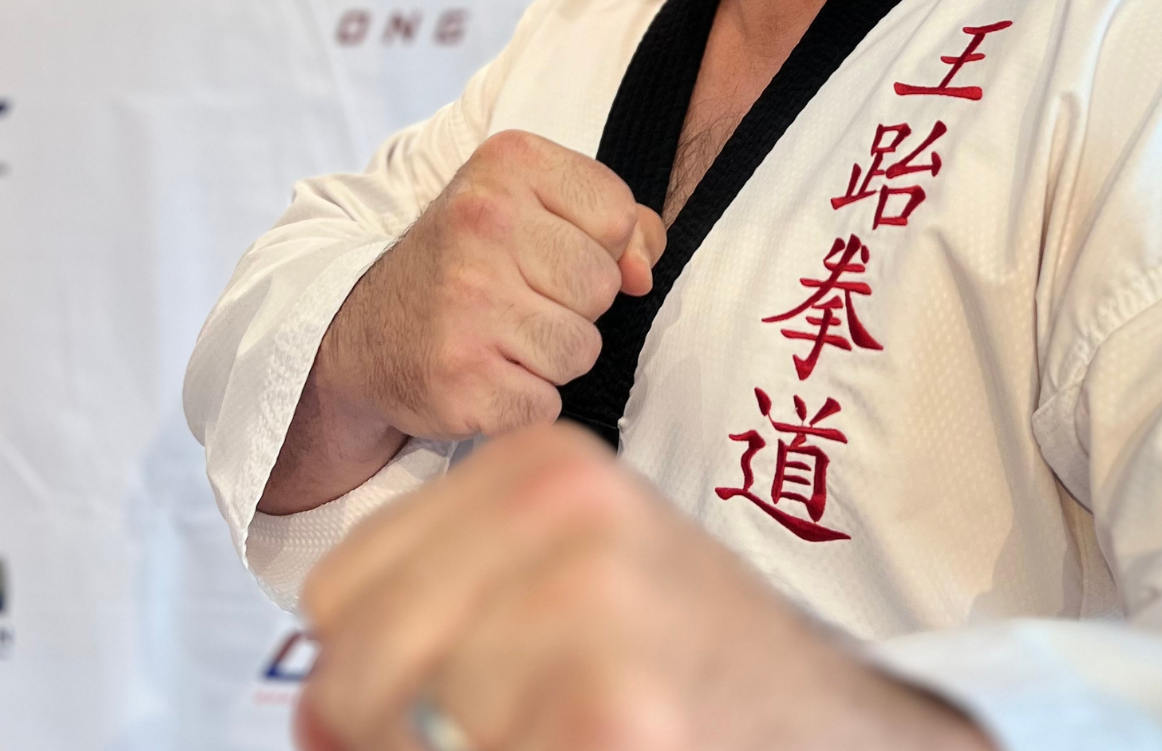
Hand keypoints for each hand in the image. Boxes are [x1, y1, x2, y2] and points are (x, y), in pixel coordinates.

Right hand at [260, 132, 666, 513]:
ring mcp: (466, 301)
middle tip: (517, 298)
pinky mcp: (458, 379)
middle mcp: (482, 221)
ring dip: (551, 357)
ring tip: (501, 336)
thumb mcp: (535, 206)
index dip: (597, 245)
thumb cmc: (470, 262)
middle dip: (574, 304)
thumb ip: (618, 222)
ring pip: (581, 349)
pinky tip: (485, 376)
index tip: (544, 250)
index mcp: (508, 162)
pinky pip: (546, 405)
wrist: (360, 330)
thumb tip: (642, 273)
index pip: (617, 214)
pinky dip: (523, 403)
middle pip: (602, 285)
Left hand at [294, 424, 991, 750]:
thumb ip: (440, 606)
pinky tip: (599, 742)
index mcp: (540, 463)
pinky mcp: (615, 712)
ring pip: (403, 732)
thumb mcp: (563, 581)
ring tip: (568, 728)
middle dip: (391, 733)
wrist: (828, 723)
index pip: (340, 588)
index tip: (433, 703)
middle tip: (501, 728)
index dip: (363, 671)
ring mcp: (591, 605)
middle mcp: (562, 509)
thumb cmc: (682, 658)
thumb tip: (309, 706)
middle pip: (353, 662)